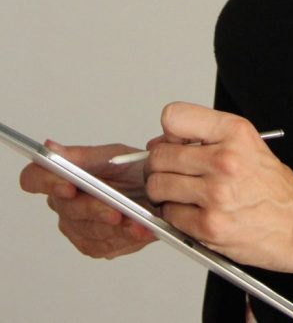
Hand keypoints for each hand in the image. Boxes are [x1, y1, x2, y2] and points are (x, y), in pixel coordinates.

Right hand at [19, 142, 155, 258]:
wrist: (157, 190)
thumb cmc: (131, 169)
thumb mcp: (112, 155)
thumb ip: (81, 156)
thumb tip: (50, 148)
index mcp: (61, 177)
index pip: (34, 179)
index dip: (47, 182)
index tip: (68, 185)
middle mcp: (63, 204)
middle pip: (67, 209)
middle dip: (94, 208)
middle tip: (115, 210)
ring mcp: (76, 227)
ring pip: (88, 230)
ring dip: (114, 227)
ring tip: (136, 221)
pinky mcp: (93, 245)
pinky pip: (104, 245)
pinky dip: (125, 237)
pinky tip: (141, 229)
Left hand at [145, 102, 292, 269]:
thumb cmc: (272, 186)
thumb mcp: (247, 142)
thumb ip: (207, 135)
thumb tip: (161, 142)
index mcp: (235, 132)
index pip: (174, 117)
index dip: (170, 132)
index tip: (175, 142)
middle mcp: (225, 159)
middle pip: (159, 155)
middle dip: (160, 166)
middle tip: (173, 172)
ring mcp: (215, 194)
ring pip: (158, 186)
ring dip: (164, 192)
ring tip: (184, 194)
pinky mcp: (209, 226)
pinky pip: (168, 215)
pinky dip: (175, 215)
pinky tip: (195, 212)